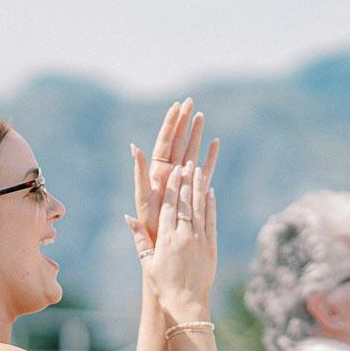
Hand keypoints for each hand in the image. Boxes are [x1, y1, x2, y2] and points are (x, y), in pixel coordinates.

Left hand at [126, 98, 219, 252]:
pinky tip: (215, 142)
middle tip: (191, 102)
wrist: (164, 248)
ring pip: (191, 153)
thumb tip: (134, 148)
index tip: (177, 106)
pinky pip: (203, 170)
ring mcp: (182, 182)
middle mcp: (170, 175)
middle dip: (184, 123)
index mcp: (158, 174)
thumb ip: (140, 174)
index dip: (171, 124)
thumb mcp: (143, 199)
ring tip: (202, 115)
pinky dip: (210, 157)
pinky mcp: (193, 192)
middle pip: (178, 143)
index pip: (164, 143)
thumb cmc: (150, 227)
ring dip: (196, 135)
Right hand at [142, 162, 216, 319]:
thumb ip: (141, 239)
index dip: (171, 187)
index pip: (168, 206)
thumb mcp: (148, 263)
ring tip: (199, 170)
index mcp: (166, 239)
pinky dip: (211, 206)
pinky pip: (211, 221)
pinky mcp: (211, 247)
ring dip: (199, 188)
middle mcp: (183, 236)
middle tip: (187, 162)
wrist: (187, 303)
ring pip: (199, 208)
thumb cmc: (163, 285)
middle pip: (184, 203)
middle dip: (186, 181)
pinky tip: (210, 192)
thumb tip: (129, 218)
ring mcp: (199, 240)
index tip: (174, 171)